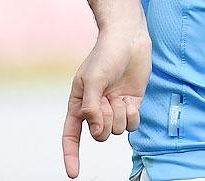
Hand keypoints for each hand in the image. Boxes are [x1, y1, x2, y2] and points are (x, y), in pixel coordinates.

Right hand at [62, 27, 151, 178]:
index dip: (71, 155)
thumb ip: (91, 106)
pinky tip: (131, 100)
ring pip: (117, 131)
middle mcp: (97, 109)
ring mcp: (115, 107)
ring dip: (120, 115)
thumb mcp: (93, 79)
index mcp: (80, 103)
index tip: (73, 173)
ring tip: (120, 95)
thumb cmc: (107, 54)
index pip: (71, 135)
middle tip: (108, 101)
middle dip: (105, 122)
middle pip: (100, 135)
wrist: (129, 38)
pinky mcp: (132, 104)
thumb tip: (95, 129)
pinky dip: (133, 116)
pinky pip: (133, 125)